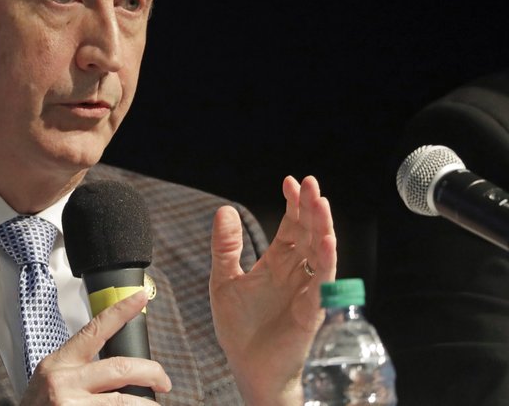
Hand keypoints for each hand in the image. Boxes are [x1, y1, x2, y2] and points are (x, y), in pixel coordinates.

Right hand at [20, 290, 171, 404]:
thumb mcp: (48, 382)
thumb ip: (77, 370)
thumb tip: (116, 368)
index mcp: (59, 364)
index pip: (95, 329)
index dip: (121, 311)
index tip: (140, 298)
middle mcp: (64, 383)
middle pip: (121, 368)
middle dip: (151, 372)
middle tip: (163, 380)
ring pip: (124, 401)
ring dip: (145, 404)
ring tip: (152, 405)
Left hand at [210, 175, 336, 405]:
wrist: (246, 367)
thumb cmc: (239, 327)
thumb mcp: (223, 279)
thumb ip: (226, 246)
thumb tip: (225, 210)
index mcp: (277, 263)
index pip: (290, 226)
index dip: (293, 204)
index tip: (290, 182)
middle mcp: (295, 272)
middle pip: (309, 233)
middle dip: (311, 208)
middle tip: (311, 184)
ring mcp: (305, 290)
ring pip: (320, 253)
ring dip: (323, 228)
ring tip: (322, 203)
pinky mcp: (310, 311)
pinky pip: (322, 283)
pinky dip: (325, 262)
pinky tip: (325, 242)